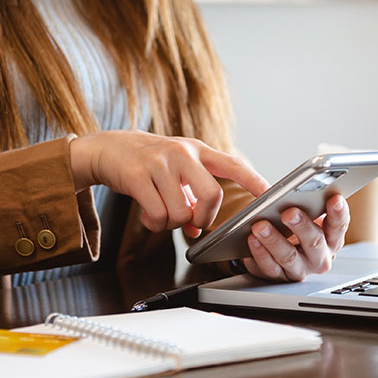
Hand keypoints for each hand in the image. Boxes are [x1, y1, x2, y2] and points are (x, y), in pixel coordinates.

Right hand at [69, 131, 268, 237]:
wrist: (108, 148)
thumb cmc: (147, 161)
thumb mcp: (175, 170)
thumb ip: (191, 194)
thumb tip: (198, 228)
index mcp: (197, 151)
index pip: (233, 165)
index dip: (254, 180)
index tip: (270, 195)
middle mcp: (182, 153)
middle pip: (212, 195)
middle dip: (206, 217)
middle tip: (194, 222)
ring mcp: (160, 164)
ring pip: (181, 212)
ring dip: (172, 224)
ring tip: (161, 215)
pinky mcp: (138, 176)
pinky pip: (157, 215)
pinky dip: (155, 225)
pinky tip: (149, 217)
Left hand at [243, 195, 349, 281]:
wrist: (275, 252)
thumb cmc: (292, 228)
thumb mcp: (301, 213)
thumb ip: (301, 202)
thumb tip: (290, 190)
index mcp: (330, 238)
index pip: (338, 225)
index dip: (338, 213)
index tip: (334, 198)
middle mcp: (318, 257)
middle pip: (314, 242)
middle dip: (302, 226)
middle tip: (289, 212)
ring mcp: (299, 269)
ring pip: (289, 256)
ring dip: (274, 240)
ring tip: (261, 225)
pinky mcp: (277, 276)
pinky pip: (269, 266)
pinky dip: (260, 252)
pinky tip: (252, 239)